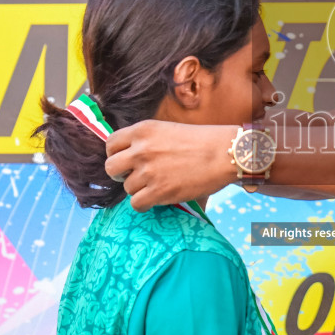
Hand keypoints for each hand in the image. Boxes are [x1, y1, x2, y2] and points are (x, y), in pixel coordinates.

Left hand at [104, 121, 235, 210]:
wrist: (224, 153)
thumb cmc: (201, 142)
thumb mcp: (167, 130)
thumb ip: (146, 141)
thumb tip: (128, 157)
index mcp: (143, 130)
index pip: (110, 144)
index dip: (116, 155)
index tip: (126, 161)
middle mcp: (141, 149)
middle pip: (111, 168)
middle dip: (121, 174)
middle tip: (136, 176)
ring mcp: (149, 171)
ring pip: (127, 188)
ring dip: (139, 189)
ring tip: (158, 185)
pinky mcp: (159, 191)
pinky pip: (136, 204)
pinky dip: (145, 203)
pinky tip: (158, 197)